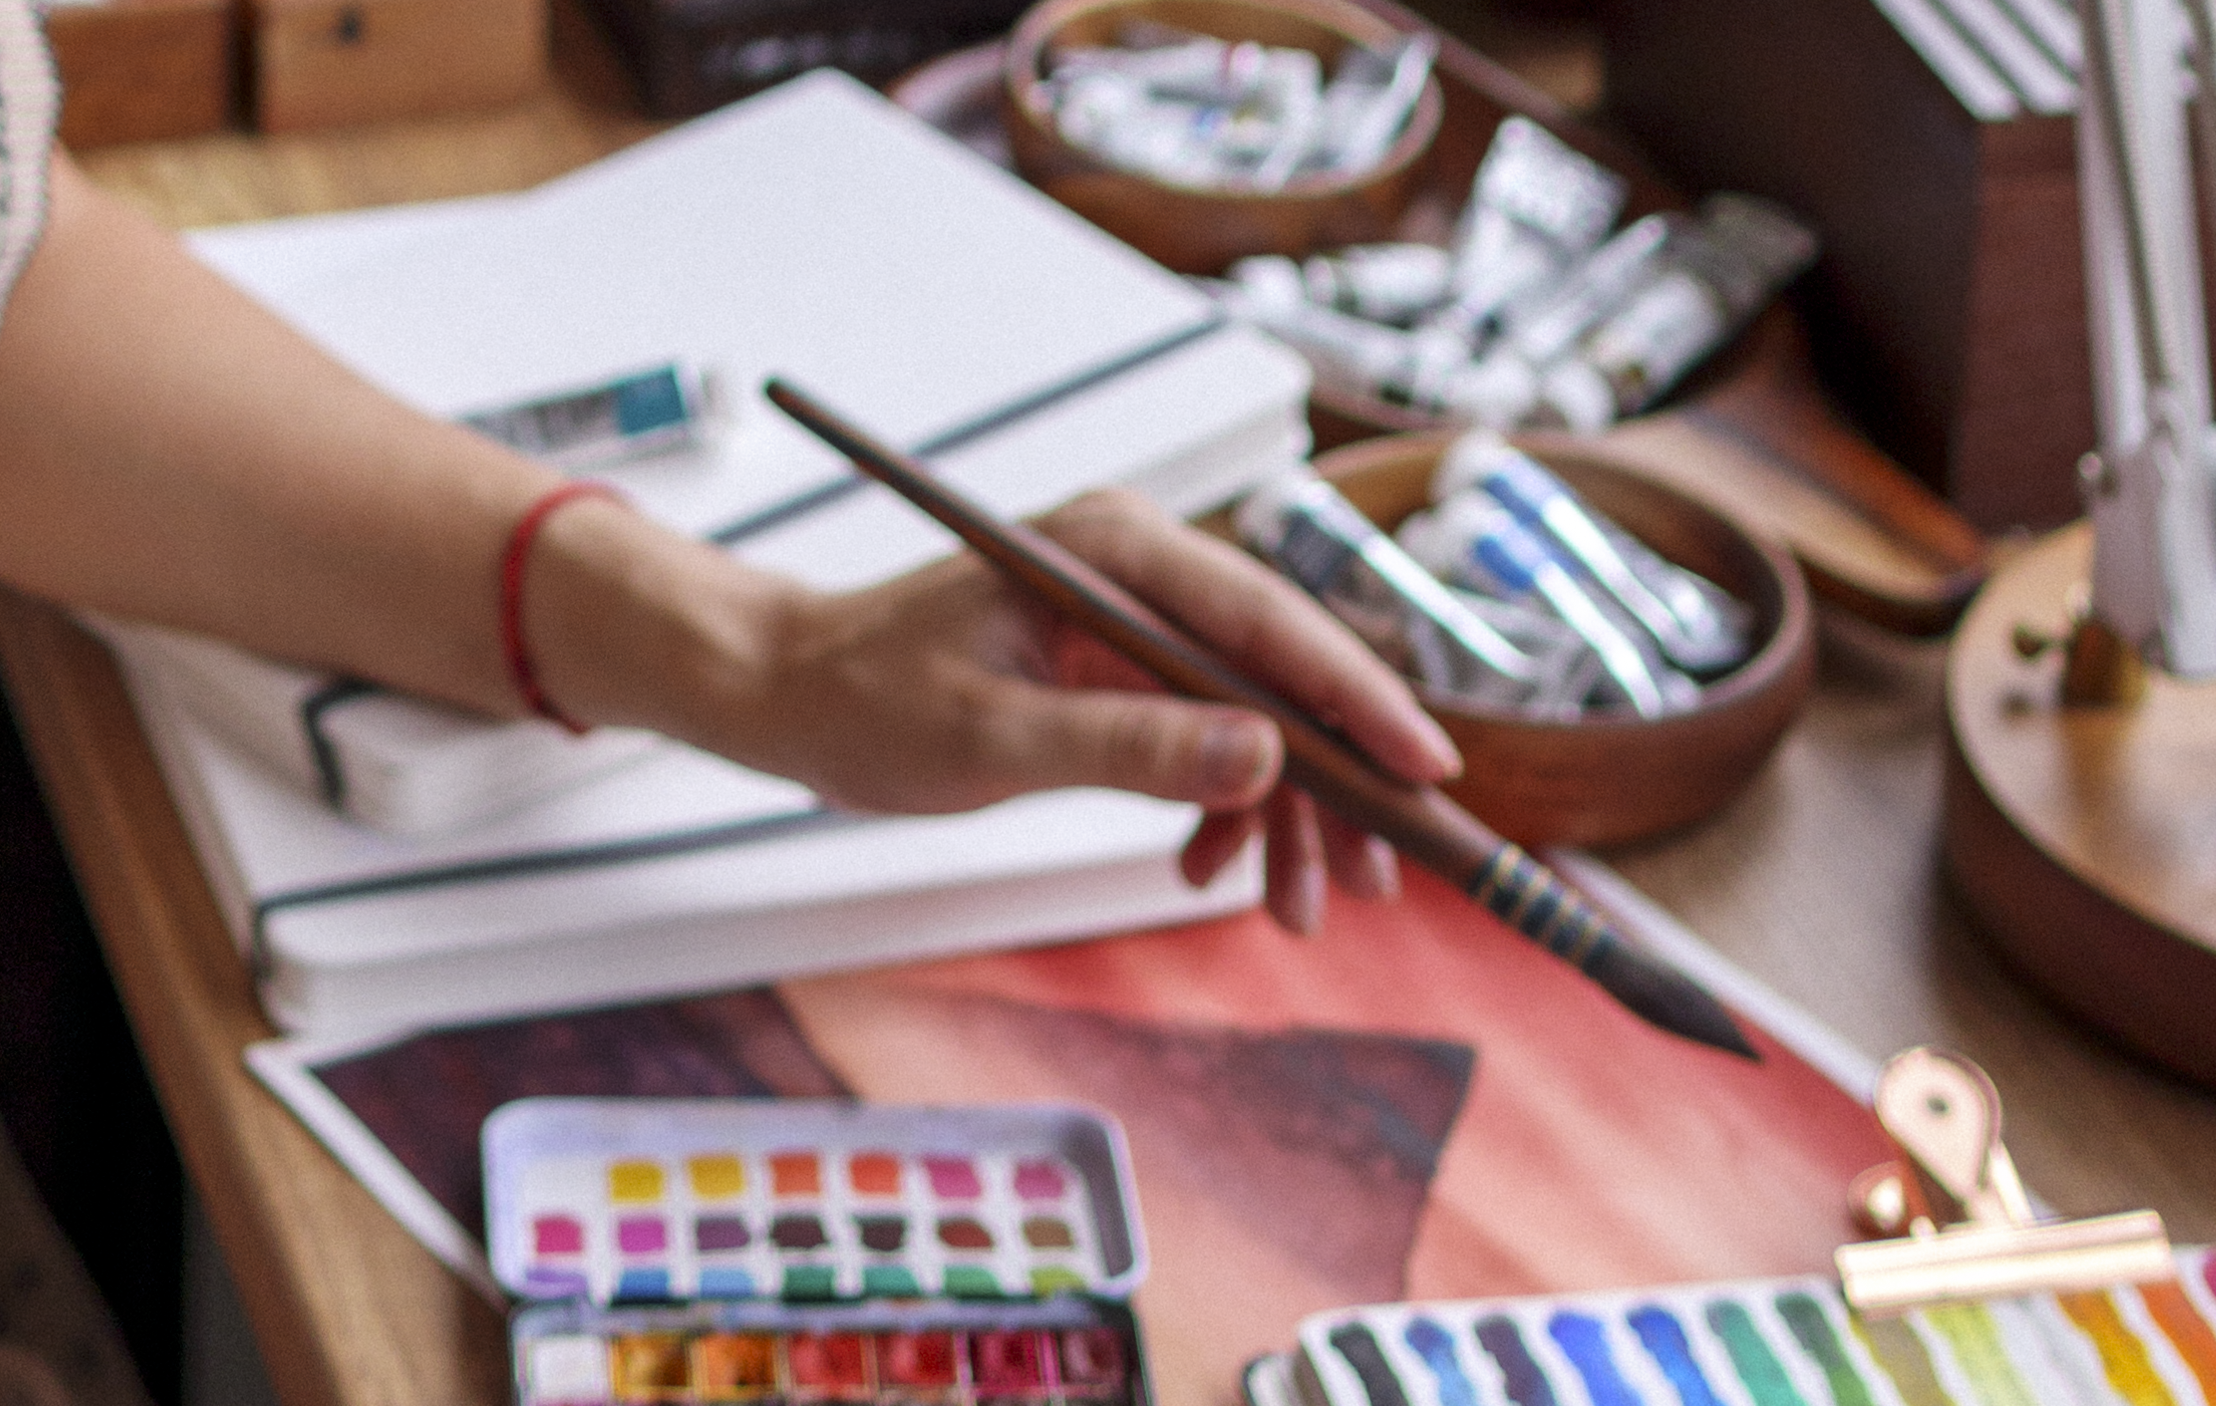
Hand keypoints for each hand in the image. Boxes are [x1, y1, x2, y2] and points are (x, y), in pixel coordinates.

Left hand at [746, 489, 1461, 932]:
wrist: (791, 694)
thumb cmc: (866, 700)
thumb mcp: (992, 739)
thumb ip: (1127, 746)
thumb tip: (1264, 759)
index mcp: (1116, 550)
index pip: (1266, 621)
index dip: (1355, 698)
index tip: (1423, 769)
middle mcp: (1142, 569)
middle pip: (1282, 672)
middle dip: (1333, 780)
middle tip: (1374, 878)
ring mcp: (1138, 619)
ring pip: (1258, 715)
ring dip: (1285, 813)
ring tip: (1295, 908)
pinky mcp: (1127, 667)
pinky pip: (1212, 737)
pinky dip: (1226, 807)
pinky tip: (1211, 868)